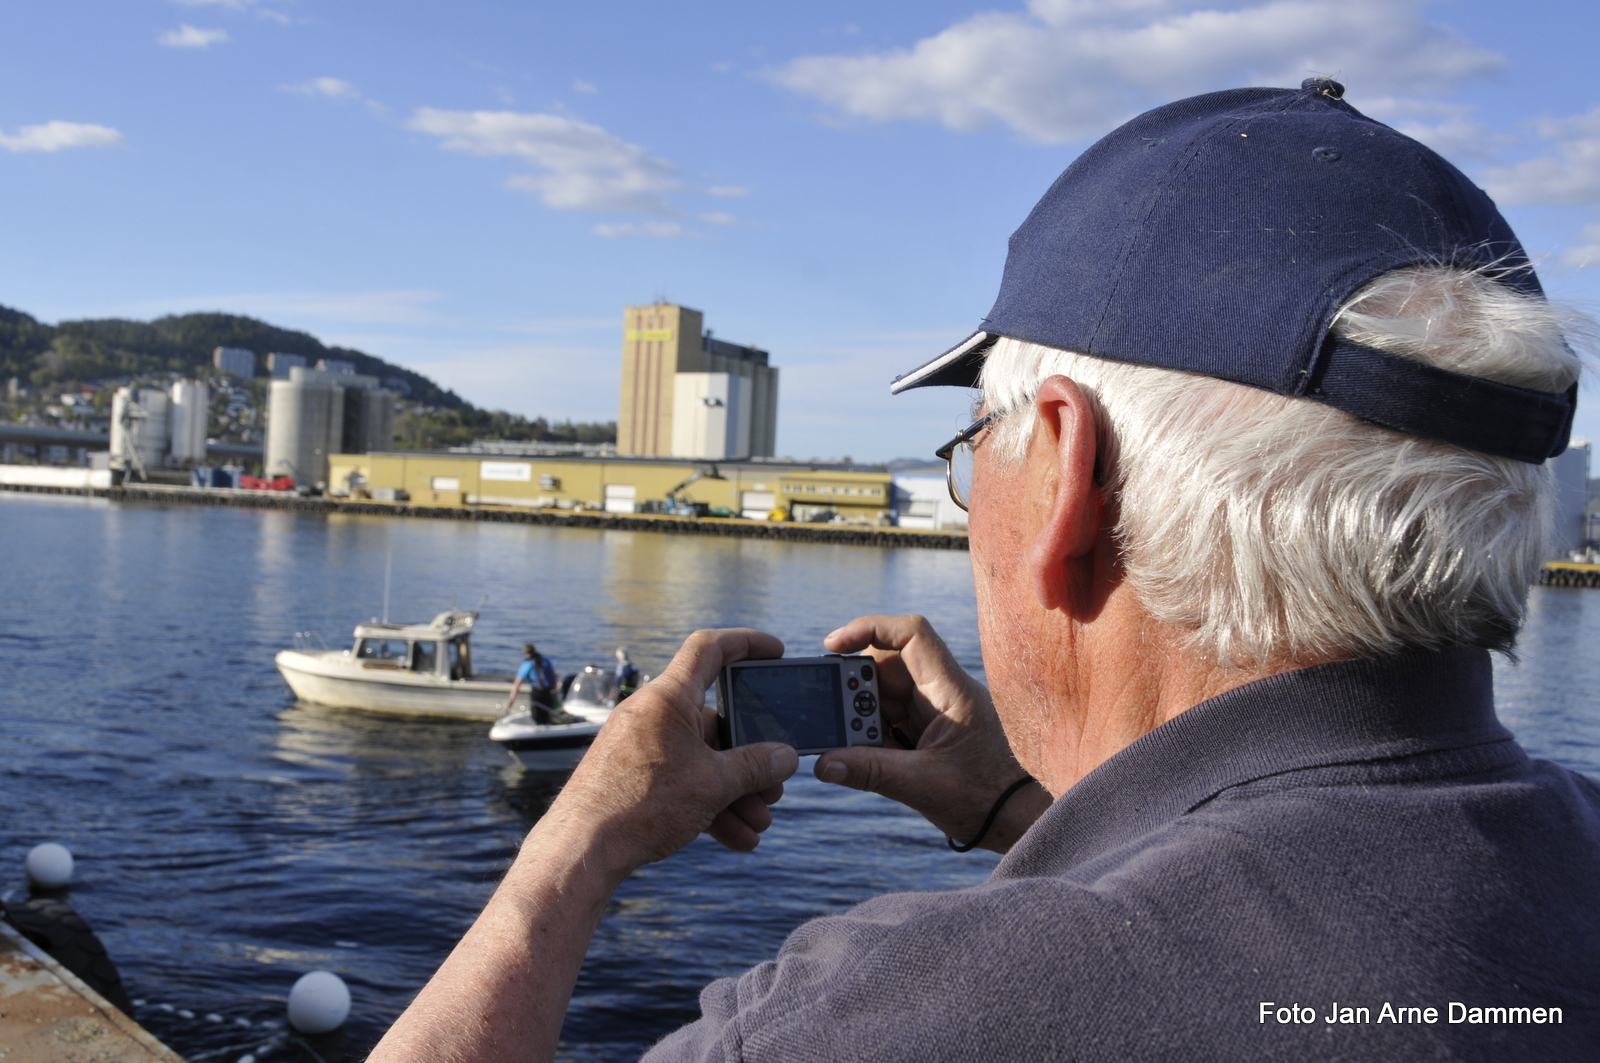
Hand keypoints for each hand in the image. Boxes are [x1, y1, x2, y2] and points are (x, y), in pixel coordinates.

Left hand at [369, 629, 798, 1062]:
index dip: (746, 643)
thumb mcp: (713, 785)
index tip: (775, 651)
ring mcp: (637, 745)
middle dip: (750, 758)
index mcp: (668, 698)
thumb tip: (786, 757)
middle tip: (774, 787)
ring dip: (733, 791)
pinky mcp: (628, 775)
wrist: (580, 851)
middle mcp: (650, 714)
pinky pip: (678, 779)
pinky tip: (734, 837)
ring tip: (757, 824)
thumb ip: (756, 766)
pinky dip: (706, 803)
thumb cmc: (642, 807)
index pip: (710, 649)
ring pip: (699, 758)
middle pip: (713, 721)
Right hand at [813, 615, 1046, 852]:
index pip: (912, 635)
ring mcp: (933, 712)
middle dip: (855, 690)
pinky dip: (870, 735)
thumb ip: (871, 772)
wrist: (1016, 820)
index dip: (870, 628)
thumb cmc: (986, 799)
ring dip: (860, 718)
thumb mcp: (923, 786)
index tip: (834, 646)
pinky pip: (889, 720)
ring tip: (848, 746)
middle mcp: (941, 692)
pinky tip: (862, 756)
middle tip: (835, 718)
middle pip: (887, 667)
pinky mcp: (927, 732)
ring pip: (883, 696)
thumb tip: (823, 764)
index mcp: (950, 691)